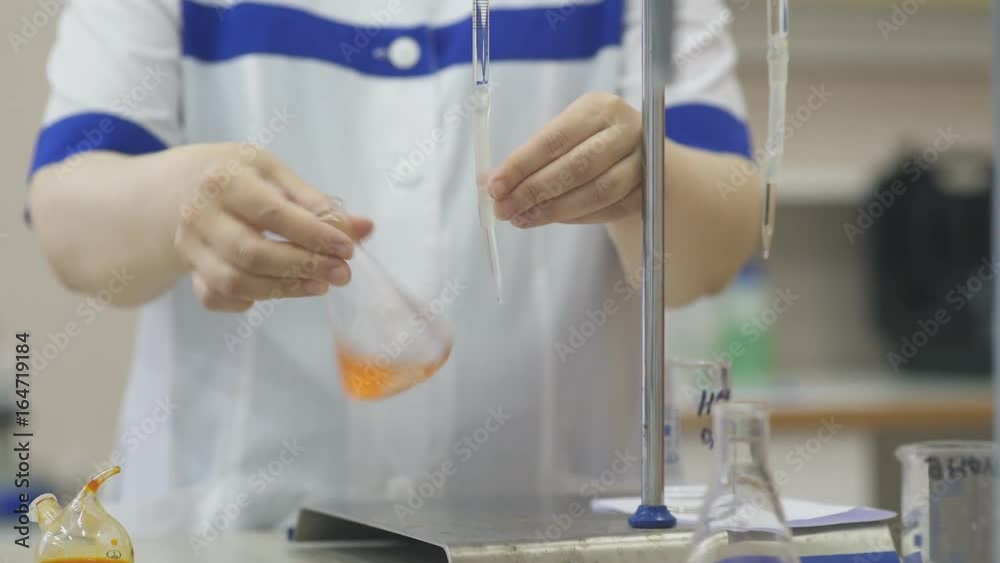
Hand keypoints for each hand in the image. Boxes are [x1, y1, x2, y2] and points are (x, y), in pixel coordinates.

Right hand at [172, 143, 372, 311]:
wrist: (184, 184)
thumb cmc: (242, 177)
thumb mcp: (277, 174)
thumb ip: (318, 202)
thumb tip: (365, 228)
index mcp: (226, 180)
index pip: (272, 213)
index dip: (313, 234)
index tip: (347, 248)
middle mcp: (200, 214)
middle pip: (253, 253)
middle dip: (303, 267)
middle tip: (341, 273)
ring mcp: (190, 246)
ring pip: (236, 282)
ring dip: (285, 289)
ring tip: (320, 285)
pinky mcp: (189, 270)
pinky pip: (217, 298)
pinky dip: (249, 301)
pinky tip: (278, 289)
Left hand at [488, 92, 641, 227]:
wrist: (640, 155)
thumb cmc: (590, 143)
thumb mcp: (564, 136)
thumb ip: (530, 157)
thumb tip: (488, 181)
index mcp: (599, 107)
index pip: (554, 138)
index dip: (521, 165)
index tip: (494, 186)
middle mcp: (626, 130)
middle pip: (577, 167)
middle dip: (534, 192)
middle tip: (504, 209)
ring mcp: (643, 162)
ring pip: (597, 192)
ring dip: (555, 210)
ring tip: (523, 218)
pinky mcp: (649, 190)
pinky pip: (609, 210)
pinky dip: (576, 218)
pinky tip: (551, 220)